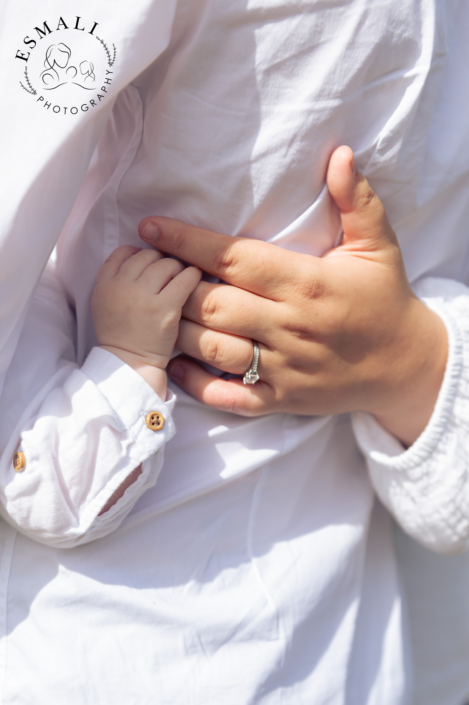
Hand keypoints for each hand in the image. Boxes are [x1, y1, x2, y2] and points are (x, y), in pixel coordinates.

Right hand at [92, 245, 200, 396]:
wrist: (130, 363)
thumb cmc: (121, 335)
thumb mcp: (104, 303)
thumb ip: (116, 278)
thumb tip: (141, 255)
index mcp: (104, 284)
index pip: (123, 252)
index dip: (139, 252)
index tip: (149, 263)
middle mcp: (121, 285)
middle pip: (147, 255)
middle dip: (161, 261)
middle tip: (169, 273)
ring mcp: (143, 296)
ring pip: (166, 264)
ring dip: (177, 268)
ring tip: (181, 279)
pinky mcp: (165, 307)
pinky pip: (184, 279)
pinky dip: (192, 275)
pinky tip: (195, 279)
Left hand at [138, 147, 446, 444]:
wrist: (405, 366)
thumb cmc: (384, 300)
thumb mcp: (379, 246)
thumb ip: (357, 200)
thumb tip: (339, 154)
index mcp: (307, 284)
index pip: (235, 259)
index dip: (187, 242)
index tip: (150, 228)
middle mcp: (291, 327)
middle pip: (214, 305)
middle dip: (173, 286)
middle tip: (148, 270)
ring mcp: (284, 368)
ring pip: (214, 349)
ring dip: (176, 330)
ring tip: (153, 309)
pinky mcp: (282, 400)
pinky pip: (229, 397)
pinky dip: (196, 383)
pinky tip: (175, 363)